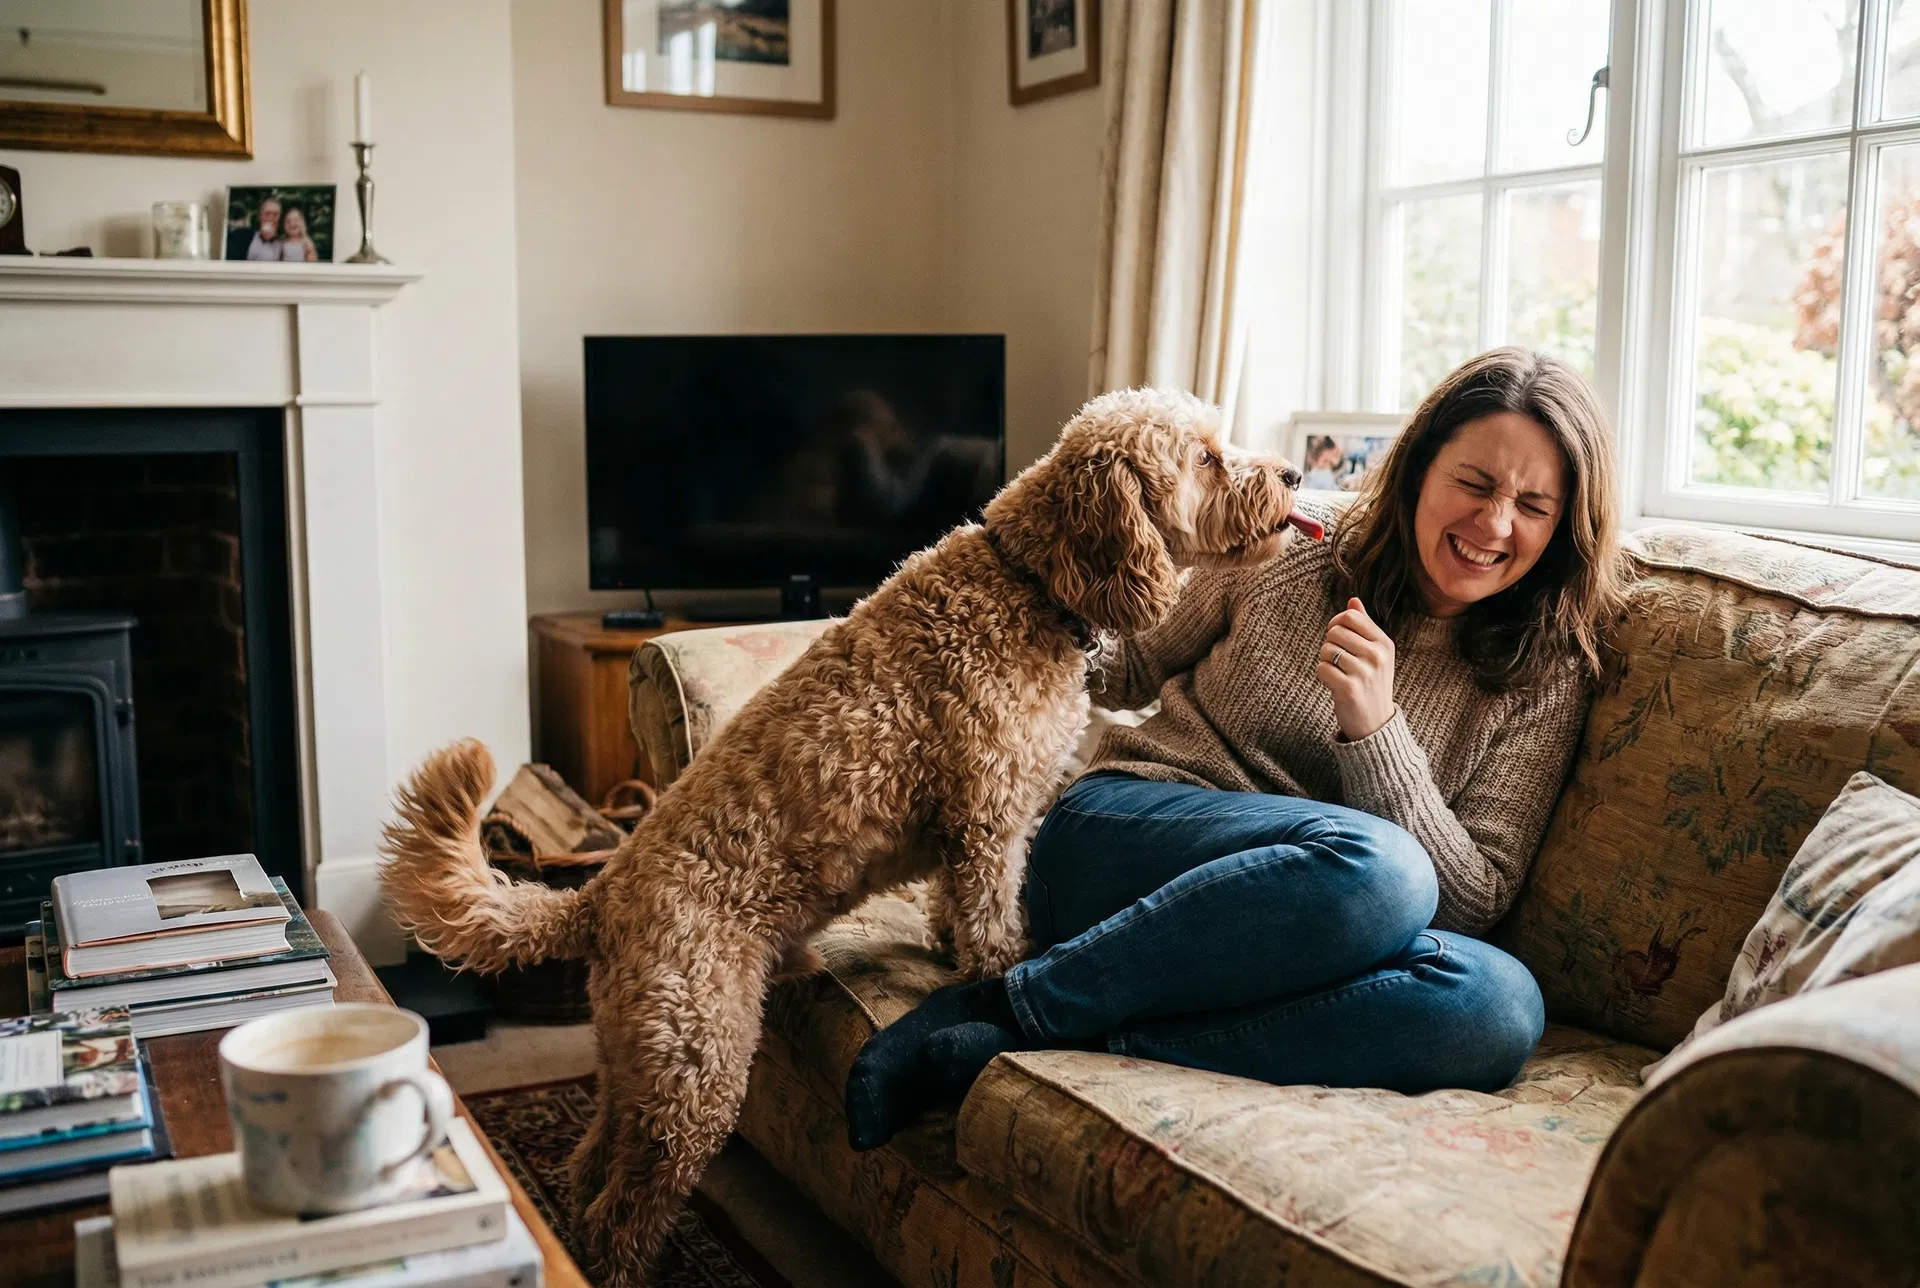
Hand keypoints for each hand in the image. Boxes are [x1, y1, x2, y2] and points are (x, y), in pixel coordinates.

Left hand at [1316, 597, 1396, 741]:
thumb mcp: (1376, 654)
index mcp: (1384, 643)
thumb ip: (1364, 626)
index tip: (1337, 638)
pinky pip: (1321, 668)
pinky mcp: (1349, 689)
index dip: (1336, 624)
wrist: (1375, 723)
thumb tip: (1353, 600)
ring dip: (1325, 661)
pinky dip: (1322, 675)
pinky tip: (1333, 684)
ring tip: (1338, 673)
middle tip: (1338, 661)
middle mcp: (1377, 656)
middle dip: (1329, 644)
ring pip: (1326, 650)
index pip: (1350, 616)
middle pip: (1335, 631)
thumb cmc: (1372, 684)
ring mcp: (1364, 672)